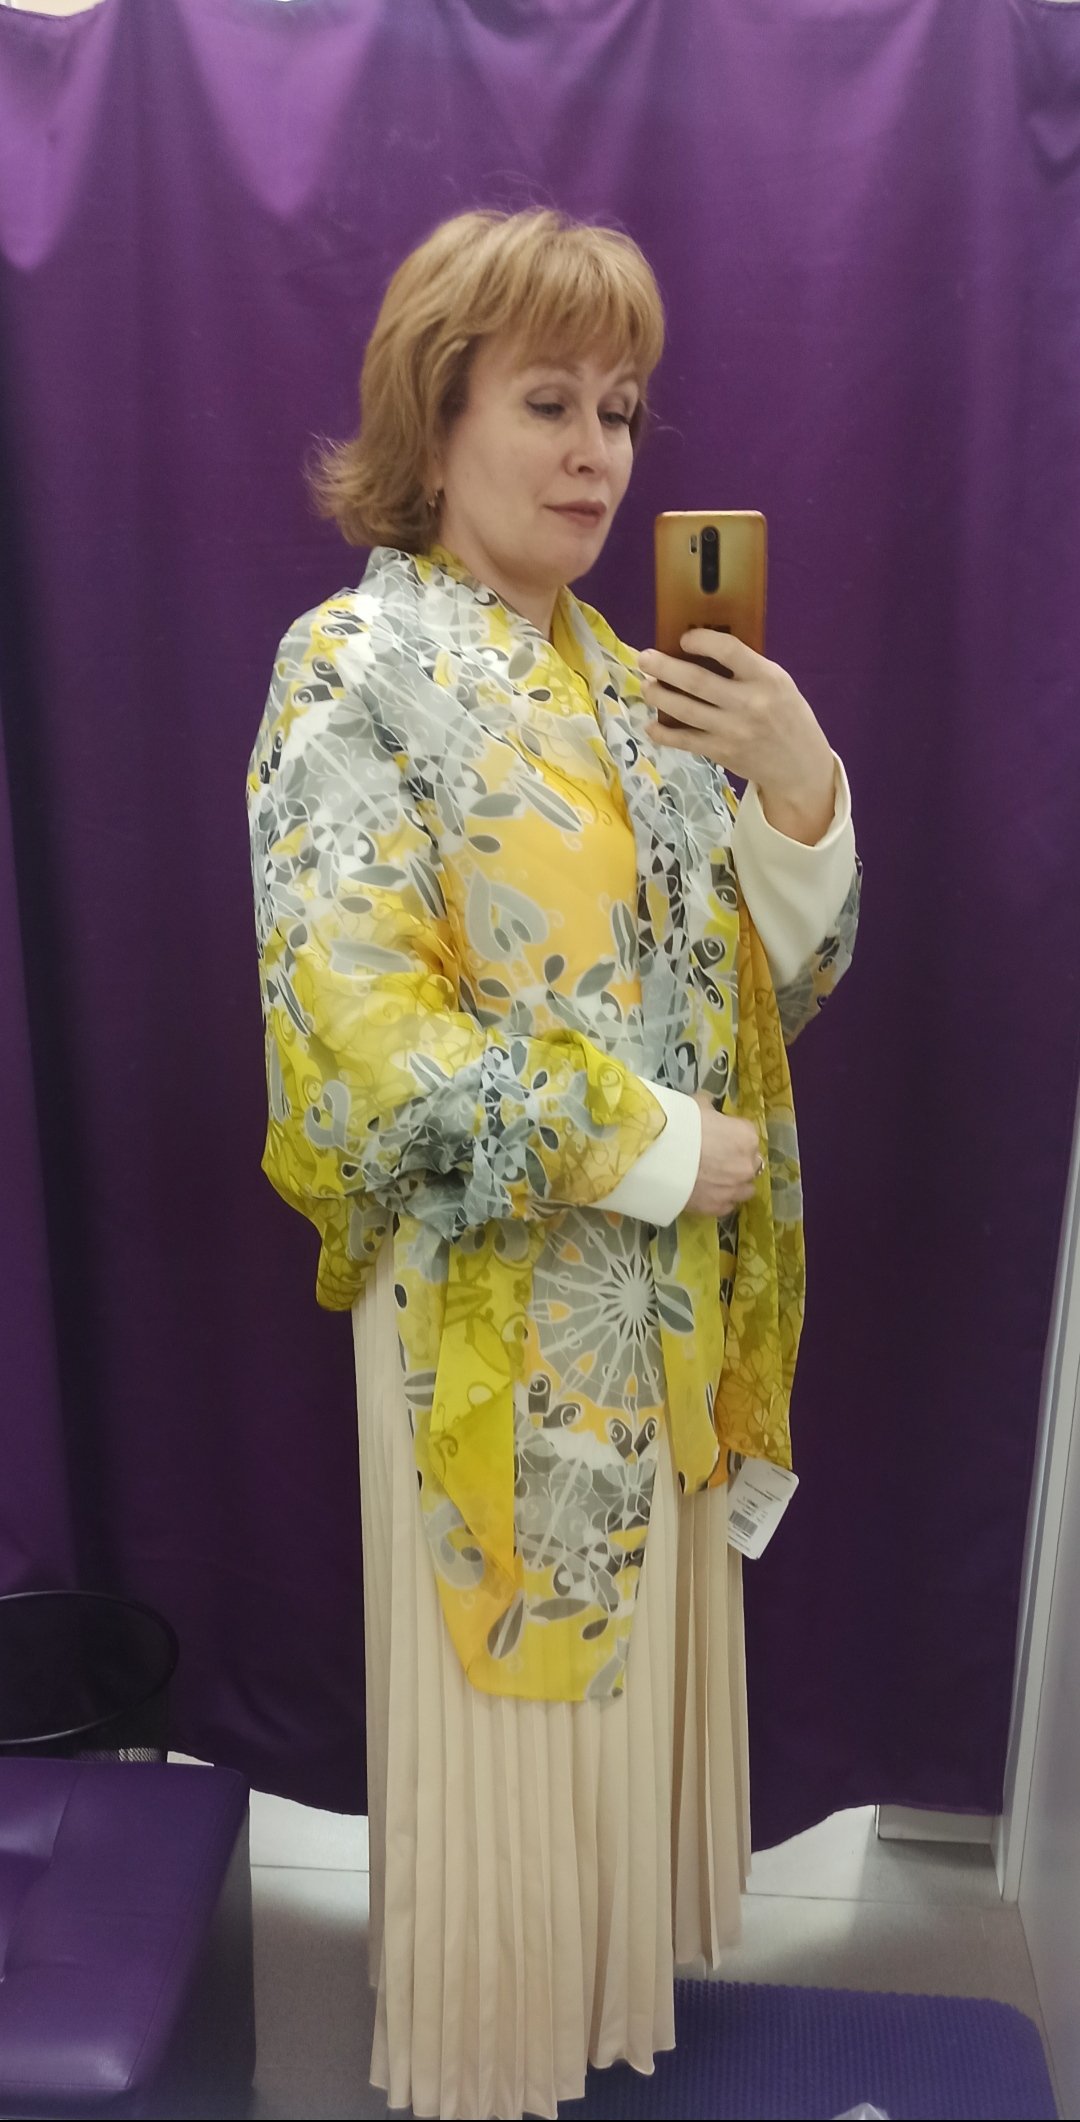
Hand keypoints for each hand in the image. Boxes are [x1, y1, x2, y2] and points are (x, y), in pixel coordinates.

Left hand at [638, 632, 836, 843]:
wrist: (798, 765)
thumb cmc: (786, 715)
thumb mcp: (777, 682)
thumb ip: (746, 667)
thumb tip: (700, 649)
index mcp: (766, 678)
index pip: (729, 650)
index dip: (701, 641)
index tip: (684, 639)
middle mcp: (749, 703)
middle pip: (697, 681)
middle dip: (664, 667)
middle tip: (644, 658)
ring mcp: (732, 731)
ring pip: (685, 710)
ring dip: (659, 696)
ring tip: (646, 686)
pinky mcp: (721, 752)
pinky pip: (685, 740)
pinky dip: (663, 734)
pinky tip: (651, 725)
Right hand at [685, 1091, 763, 1217]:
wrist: (657, 1157)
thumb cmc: (679, 1126)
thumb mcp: (696, 1105)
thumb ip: (709, 1108)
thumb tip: (707, 1106)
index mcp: (746, 1136)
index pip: (747, 1134)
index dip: (732, 1135)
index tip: (717, 1136)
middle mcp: (748, 1165)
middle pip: (749, 1163)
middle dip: (736, 1161)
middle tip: (714, 1158)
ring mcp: (734, 1189)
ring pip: (745, 1188)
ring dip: (734, 1183)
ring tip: (714, 1179)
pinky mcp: (718, 1208)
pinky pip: (727, 1205)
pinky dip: (719, 1199)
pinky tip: (705, 1193)